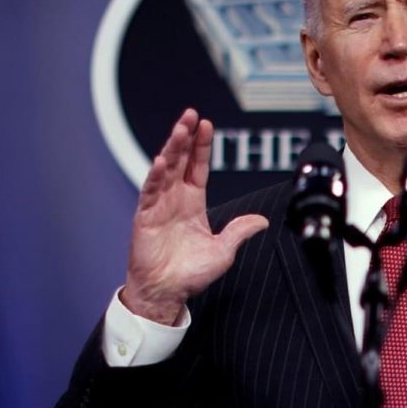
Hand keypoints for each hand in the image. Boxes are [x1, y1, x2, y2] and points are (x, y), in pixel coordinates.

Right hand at [121, 109, 267, 323]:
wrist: (166, 292)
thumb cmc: (191, 274)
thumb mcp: (223, 251)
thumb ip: (239, 232)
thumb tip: (262, 221)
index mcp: (193, 203)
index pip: (197, 167)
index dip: (201, 146)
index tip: (206, 124)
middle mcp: (174, 199)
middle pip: (180, 160)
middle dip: (185, 137)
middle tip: (191, 115)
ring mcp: (158, 205)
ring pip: (165, 169)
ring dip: (171, 148)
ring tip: (179, 129)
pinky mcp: (144, 216)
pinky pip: (150, 191)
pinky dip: (155, 175)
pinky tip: (162, 160)